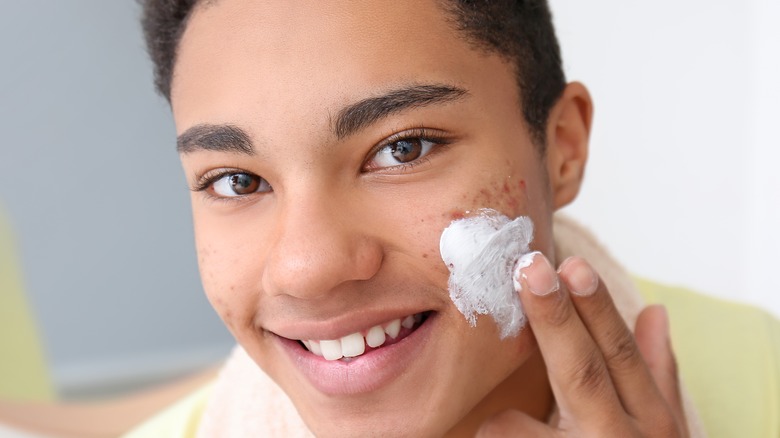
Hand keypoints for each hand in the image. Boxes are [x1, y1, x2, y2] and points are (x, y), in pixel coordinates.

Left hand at [478, 253, 687, 436]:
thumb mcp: (658, 428)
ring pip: (518, 422)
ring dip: (504, 418)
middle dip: (555, 318)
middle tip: (531, 268)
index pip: (621, 354)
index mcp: (652, 423)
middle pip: (582, 371)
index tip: (572, 263)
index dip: (597, 308)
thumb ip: (656, 373)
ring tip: (508, 433)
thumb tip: (656, 309)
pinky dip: (495, 436)